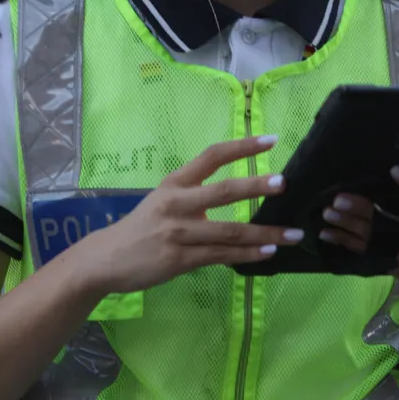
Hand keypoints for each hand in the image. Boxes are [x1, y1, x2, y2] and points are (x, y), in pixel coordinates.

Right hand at [80, 136, 302, 293]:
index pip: (212, 156)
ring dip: (265, 233)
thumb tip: (237, 192)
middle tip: (284, 183)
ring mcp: (179, 232)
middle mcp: (177, 203)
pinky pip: (221, 256)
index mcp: (174, 182)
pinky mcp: (180, 259)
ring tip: (292, 234)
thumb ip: (195, 195)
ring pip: (229, 231)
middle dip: (256, 186)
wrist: (106, 259)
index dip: (242, 147)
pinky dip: (248, 255)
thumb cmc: (141, 227)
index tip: (271, 140)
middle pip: (223, 191)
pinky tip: (268, 253)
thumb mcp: (163, 200)